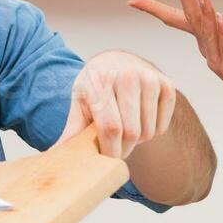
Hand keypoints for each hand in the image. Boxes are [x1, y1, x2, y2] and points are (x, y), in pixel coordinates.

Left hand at [57, 51, 176, 158]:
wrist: (117, 61)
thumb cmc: (95, 86)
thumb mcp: (79, 102)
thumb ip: (72, 130)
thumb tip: (55, 157)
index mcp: (101, 79)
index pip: (111, 127)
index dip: (110, 150)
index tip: (107, 161)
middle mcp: (127, 75)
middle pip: (132, 132)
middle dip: (123, 149)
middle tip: (115, 148)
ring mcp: (150, 78)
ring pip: (148, 131)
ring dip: (137, 140)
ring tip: (126, 129)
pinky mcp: (167, 84)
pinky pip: (162, 125)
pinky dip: (153, 131)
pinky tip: (141, 120)